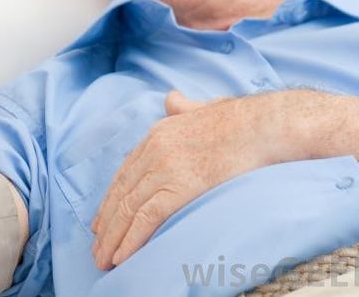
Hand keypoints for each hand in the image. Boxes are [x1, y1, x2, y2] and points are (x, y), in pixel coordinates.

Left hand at [90, 90, 281, 269]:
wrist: (261, 126)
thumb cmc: (240, 120)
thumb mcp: (203, 107)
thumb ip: (184, 107)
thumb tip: (172, 99)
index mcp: (157, 134)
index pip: (125, 173)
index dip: (112, 199)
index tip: (101, 221)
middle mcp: (153, 150)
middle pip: (122, 193)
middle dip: (107, 223)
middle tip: (97, 248)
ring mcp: (164, 168)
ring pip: (129, 209)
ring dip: (113, 238)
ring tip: (103, 260)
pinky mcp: (178, 187)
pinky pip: (147, 218)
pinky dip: (131, 240)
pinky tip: (122, 257)